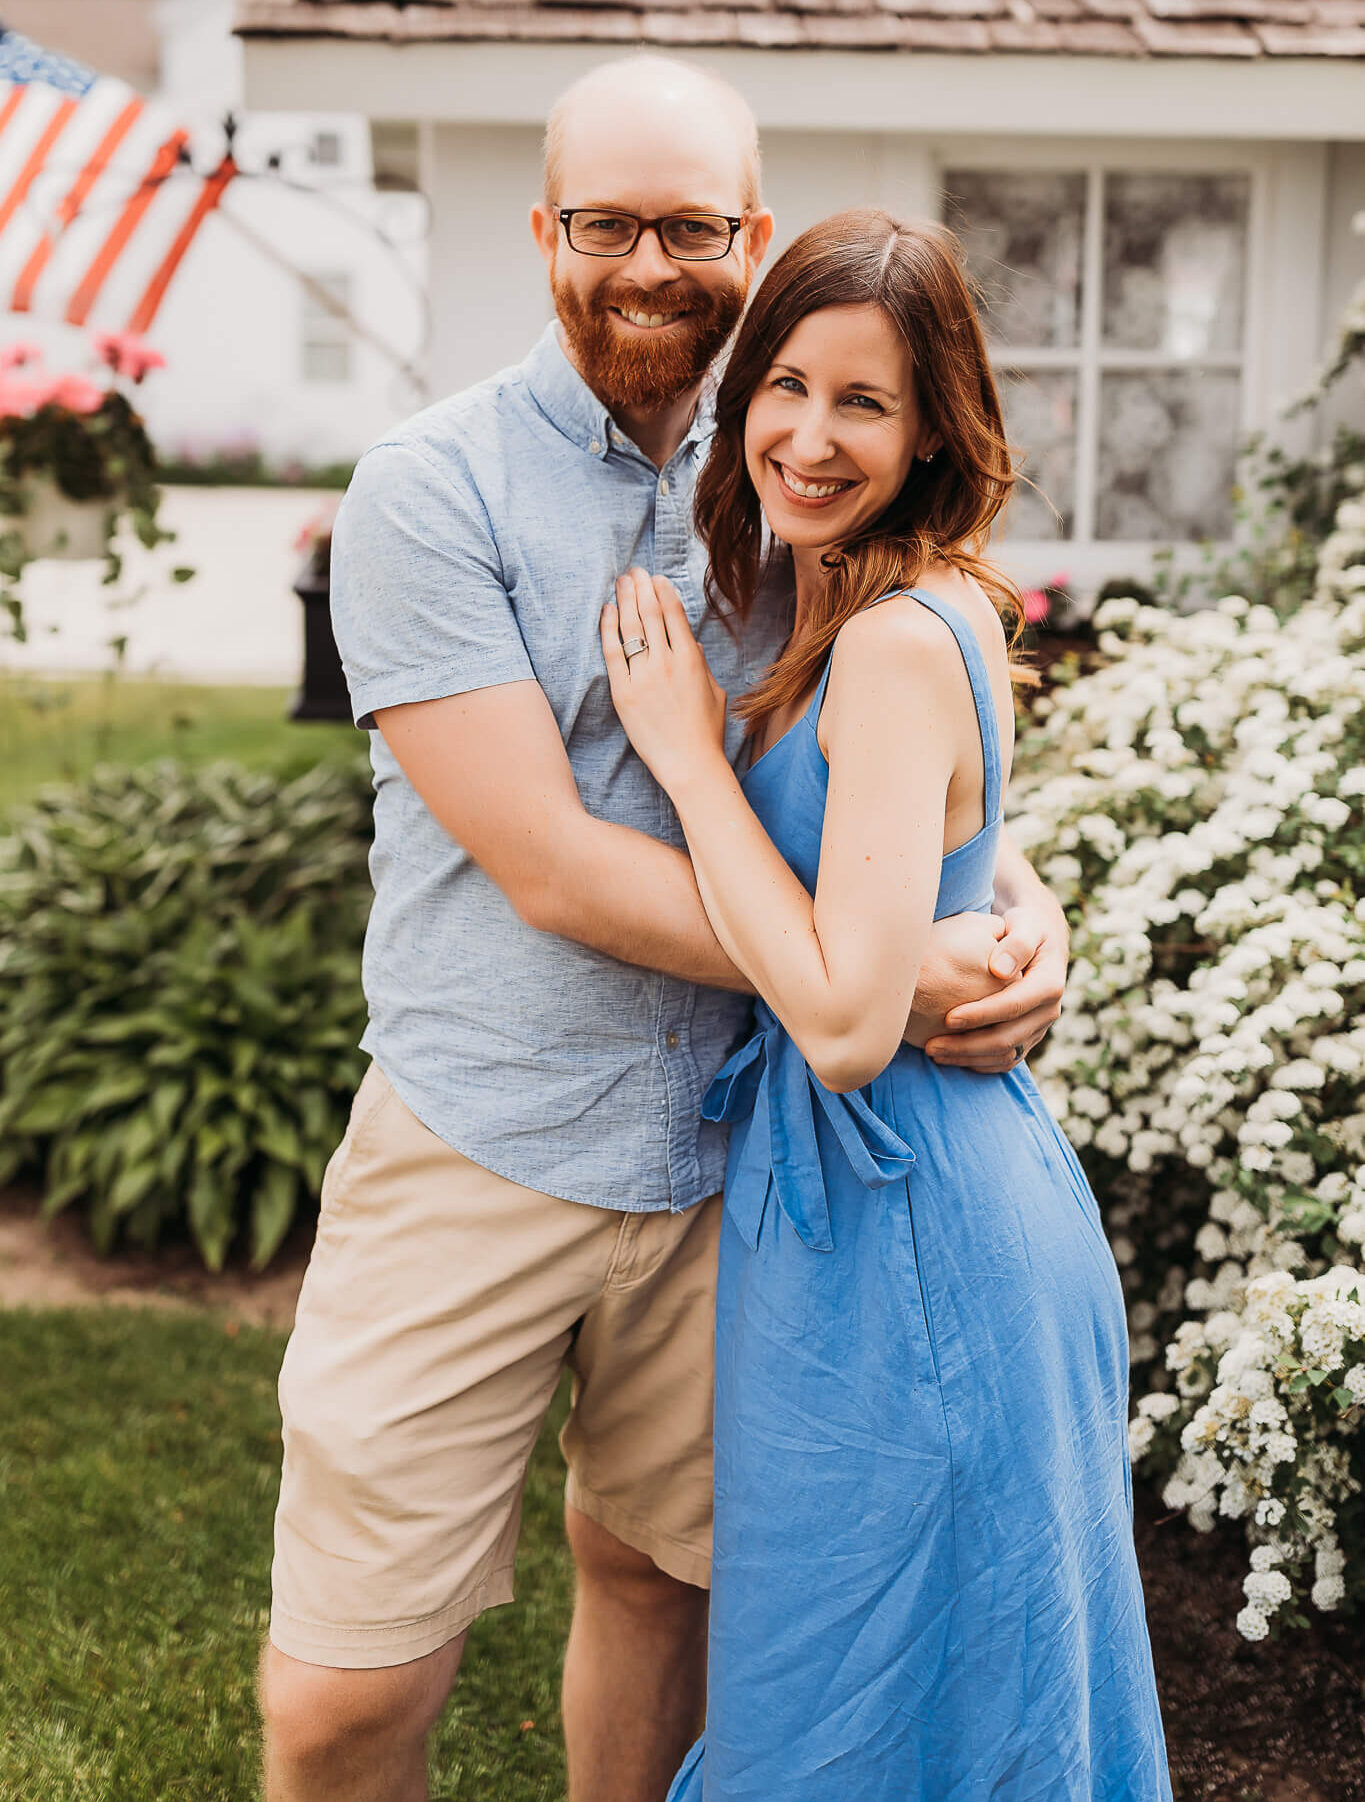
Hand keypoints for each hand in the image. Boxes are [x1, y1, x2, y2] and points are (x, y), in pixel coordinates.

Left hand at [602, 568, 728, 792]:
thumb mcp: (714, 691)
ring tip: (621, 582)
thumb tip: (691, 643)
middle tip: (634, 571)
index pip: (673, 613)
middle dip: (641, 586)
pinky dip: (608, 628)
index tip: (655, 577)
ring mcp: (642, 676)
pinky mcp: (623, 693)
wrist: (690, 764)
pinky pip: (612, 653)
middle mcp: (666, 662)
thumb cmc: (706, 731)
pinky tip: (607, 610)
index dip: (662, 590)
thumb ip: (700, 664)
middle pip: (649, 613)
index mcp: (692, 659)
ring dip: (624, 599)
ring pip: (630, 627)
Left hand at [921, 902, 1067, 1074]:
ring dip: (969, 1058)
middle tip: (932, 1045)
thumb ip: (1017, 943)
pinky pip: (1005, 1060)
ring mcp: (1039, 1027)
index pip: (1013, 1005)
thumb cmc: (1025, 926)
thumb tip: (999, 970)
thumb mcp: (1025, 924)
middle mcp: (1048, 1011)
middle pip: (1007, 1038)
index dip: (981, 1015)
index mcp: (1049, 984)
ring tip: (934, 1053)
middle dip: (967, 1045)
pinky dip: (978, 1063)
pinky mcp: (1028, 1037)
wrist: (1038, 939)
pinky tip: (951, 1058)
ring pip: (1005, 1055)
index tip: (947, 1018)